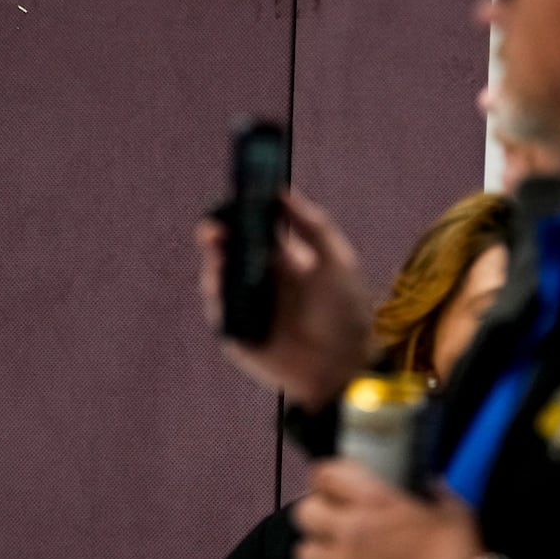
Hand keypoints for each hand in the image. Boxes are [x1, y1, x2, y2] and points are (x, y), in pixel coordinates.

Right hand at [197, 188, 373, 405]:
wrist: (345, 366)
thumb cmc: (345, 312)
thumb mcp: (336, 260)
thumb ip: (312, 224)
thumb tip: (280, 191)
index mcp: (285, 259)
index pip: (254, 228)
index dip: (241, 212)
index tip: (233, 198)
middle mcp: (262, 280)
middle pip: (230, 251)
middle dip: (217, 237)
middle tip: (214, 228)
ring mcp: (248, 306)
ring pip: (219, 278)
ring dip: (214, 264)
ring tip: (217, 252)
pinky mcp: (237, 332)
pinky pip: (219, 310)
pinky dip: (216, 296)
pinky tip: (219, 283)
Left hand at [290, 459, 483, 558]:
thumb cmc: (460, 555)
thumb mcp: (453, 510)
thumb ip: (436, 493)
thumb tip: (431, 485)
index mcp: (375, 500)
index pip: (325, 474)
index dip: (325, 479)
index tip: (332, 486)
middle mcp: (352, 530)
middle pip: (304, 513)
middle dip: (316, 517)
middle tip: (332, 524)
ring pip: (303, 556)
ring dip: (318, 557)